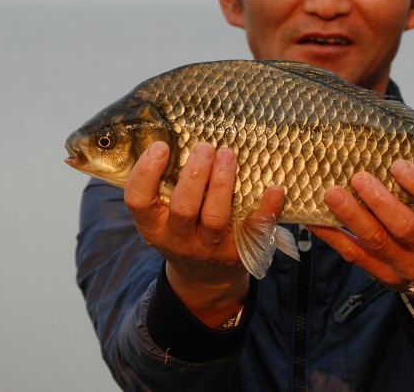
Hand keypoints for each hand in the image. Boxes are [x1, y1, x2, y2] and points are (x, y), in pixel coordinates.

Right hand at [123, 141, 284, 327]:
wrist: (204, 279)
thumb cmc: (181, 231)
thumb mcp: (162, 217)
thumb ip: (164, 186)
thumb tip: (178, 136)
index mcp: (154, 227)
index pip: (138, 201)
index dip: (146, 173)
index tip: (161, 146)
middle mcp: (179, 240)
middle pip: (183, 208)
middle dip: (194, 175)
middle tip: (205, 147)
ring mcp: (210, 248)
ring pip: (215, 217)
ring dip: (222, 183)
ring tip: (227, 154)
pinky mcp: (240, 252)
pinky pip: (255, 230)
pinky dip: (267, 209)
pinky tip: (275, 189)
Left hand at [309, 159, 413, 314]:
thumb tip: (393, 150)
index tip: (398, 164)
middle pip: (405, 226)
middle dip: (379, 201)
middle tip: (359, 177)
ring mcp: (407, 266)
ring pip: (376, 241)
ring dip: (352, 216)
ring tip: (332, 194)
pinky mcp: (383, 275)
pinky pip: (354, 254)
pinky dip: (332, 236)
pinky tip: (316, 219)